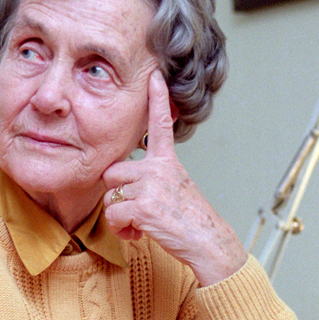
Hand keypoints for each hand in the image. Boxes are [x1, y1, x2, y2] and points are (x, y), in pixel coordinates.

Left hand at [102, 70, 247, 285]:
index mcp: (168, 162)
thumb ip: (151, 178)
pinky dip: (122, 230)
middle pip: (113, 171)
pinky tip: (138, 233)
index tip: (155, 76)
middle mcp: (159, 169)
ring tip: (140, 224)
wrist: (208, 243)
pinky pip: (114, 215)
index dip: (157, 99)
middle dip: (117, 193)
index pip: (161, 125)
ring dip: (119, 216)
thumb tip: (122, 185)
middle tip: (136, 209)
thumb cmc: (189, 220)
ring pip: (110, 196)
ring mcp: (152, 186)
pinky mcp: (145, 207)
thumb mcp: (175, 188)